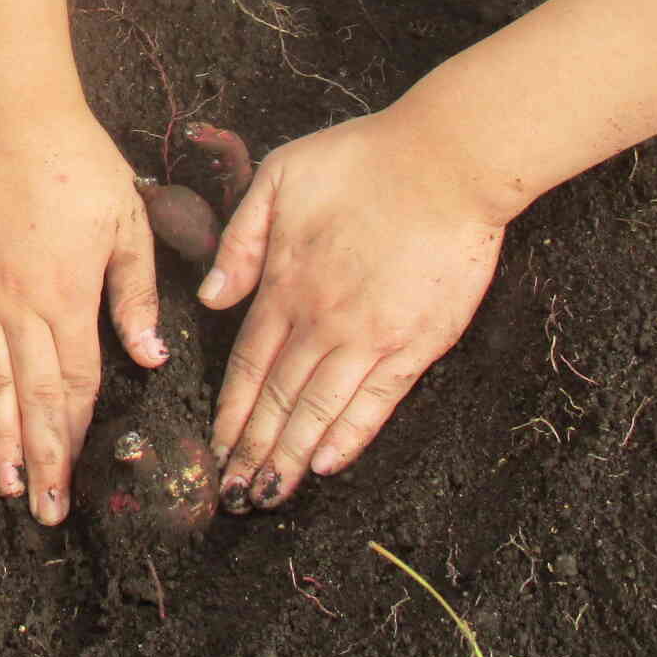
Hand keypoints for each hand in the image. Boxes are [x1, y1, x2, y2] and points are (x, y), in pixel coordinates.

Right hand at [0, 109, 166, 524]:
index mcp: (68, 296)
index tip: (78, 480)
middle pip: (30, 396)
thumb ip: (136, 294)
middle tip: (45, 513)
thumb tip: (150, 357)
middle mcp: (19, 305)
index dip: (75, 435)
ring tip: (5, 486)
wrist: (9, 115)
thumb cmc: (79, 163)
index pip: (74, 382)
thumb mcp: (128, 223)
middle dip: (39, 459)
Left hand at [197, 108, 509, 511]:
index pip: (247, 364)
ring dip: (291, 457)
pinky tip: (327, 465)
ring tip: (268, 495)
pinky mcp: (418, 344)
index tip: (212, 448)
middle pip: (278, 399)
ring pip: (319, 411)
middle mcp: (321, 321)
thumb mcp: (278, 178)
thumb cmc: (362, 161)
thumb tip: (211, 297)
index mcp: (284, 285)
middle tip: (232, 495)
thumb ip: (241, 240)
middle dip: (252, 451)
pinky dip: (349, 437)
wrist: (445, 162)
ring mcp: (371, 337)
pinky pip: (377, 402)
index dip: (229, 412)